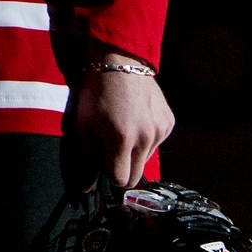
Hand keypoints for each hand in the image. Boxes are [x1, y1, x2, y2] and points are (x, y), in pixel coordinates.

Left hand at [72, 52, 174, 187]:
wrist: (120, 62)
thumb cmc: (97, 94)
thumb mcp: (83, 126)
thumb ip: (86, 159)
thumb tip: (86, 189)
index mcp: (122, 140)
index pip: (121, 180)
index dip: (111, 176)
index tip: (105, 166)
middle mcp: (145, 138)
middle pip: (136, 176)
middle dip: (123, 169)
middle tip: (112, 151)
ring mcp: (160, 130)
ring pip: (146, 160)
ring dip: (135, 153)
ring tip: (124, 129)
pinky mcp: (168, 123)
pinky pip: (156, 144)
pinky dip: (146, 139)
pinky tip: (137, 121)